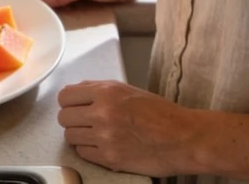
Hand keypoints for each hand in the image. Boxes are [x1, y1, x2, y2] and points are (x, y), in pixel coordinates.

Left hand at [57, 80, 199, 176]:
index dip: (68, 101)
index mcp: (108, 92)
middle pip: (64, 117)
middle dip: (72, 120)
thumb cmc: (162, 114)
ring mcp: (105, 137)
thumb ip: (101, 90)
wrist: (183, 139)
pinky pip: (82, 153)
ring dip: (80, 136)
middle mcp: (103, 113)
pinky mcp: (109, 158)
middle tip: (84, 122)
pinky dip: (89, 151)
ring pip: (70, 136)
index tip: (73, 106)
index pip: (66, 95)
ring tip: (95, 134)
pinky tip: (102, 146)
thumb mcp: (129, 91)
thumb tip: (77, 93)